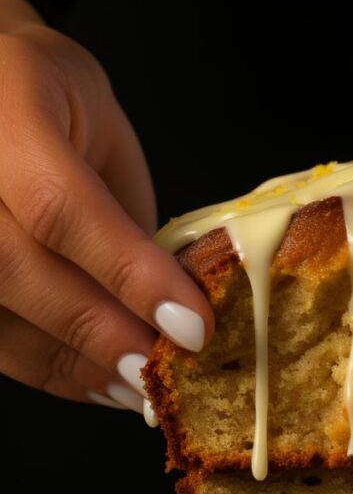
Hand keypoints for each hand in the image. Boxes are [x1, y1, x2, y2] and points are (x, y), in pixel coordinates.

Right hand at [0, 13, 212, 411]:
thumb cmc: (52, 102)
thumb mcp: (102, 134)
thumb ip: (126, 212)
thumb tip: (185, 305)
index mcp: (5, 111)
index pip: (59, 206)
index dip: (129, 274)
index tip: (193, 326)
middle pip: (15, 271)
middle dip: (101, 333)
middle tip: (169, 372)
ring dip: (74, 365)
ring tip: (141, 392)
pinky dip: (46, 368)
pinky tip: (99, 385)